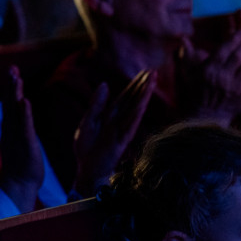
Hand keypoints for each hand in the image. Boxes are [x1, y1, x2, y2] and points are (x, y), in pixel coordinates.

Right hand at [0, 66, 43, 212]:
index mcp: (13, 127)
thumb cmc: (22, 164)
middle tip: (12, 67)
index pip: (13, 103)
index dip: (13, 87)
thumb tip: (20, 115)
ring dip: (16, 93)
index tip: (13, 70)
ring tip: (16, 77)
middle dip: (12, 84)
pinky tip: (24, 101)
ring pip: (16, 111)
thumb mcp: (22, 141)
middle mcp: (13, 129)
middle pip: (11, 103)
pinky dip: (24, 114)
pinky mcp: (25, 144)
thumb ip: (20, 127)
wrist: (19, 184)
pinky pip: (24, 127)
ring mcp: (18, 136)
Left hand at [73, 70, 155, 196]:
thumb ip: (96, 104)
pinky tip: (142, 103)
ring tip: (152, 82)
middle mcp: (119, 121)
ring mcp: (122, 130)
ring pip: (135, 109)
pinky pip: (131, 124)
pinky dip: (136, 113)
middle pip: (133, 99)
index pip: (126, 96)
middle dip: (144, 85)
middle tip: (154, 71)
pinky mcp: (121, 140)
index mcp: (110, 115)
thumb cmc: (87, 148)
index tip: (145, 72)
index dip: (135, 84)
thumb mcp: (87, 121)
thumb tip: (105, 84)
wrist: (87, 169)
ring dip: (144, 95)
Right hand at [182, 9, 240, 124]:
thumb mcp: (190, 74)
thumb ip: (189, 55)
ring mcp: (234, 87)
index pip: (224, 50)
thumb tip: (183, 38)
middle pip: (239, 56)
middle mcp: (222, 77)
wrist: (207, 118)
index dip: (235, 39)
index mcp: (209, 70)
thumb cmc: (198, 93)